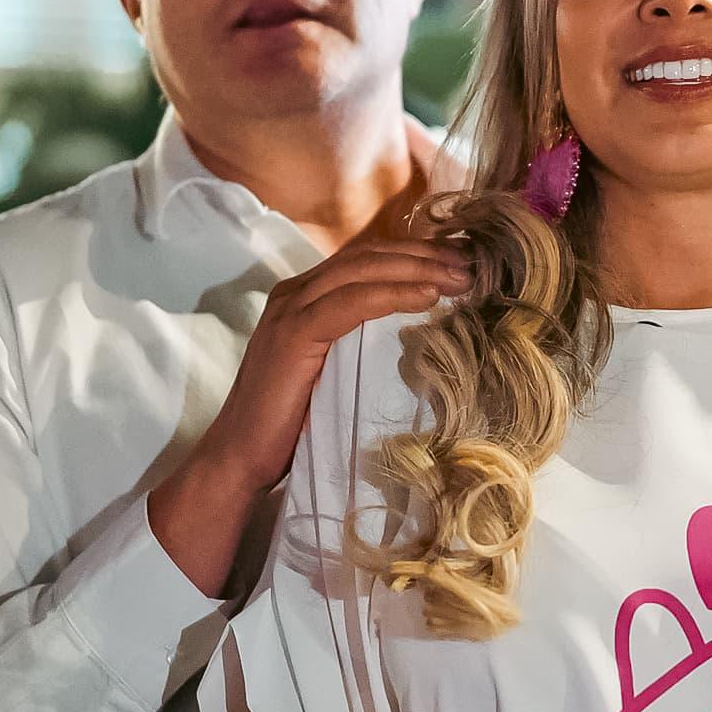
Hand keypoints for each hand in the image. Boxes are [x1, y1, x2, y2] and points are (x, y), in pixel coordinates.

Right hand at [147, 226, 469, 591]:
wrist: (240, 457)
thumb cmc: (293, 424)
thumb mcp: (335, 371)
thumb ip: (362, 344)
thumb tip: (422, 337)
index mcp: (305, 296)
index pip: (367, 259)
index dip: (415, 254)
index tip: (460, 263)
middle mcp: (295, 292)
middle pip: (369, 256)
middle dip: (424, 256)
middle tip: (471, 265)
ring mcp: (290, 309)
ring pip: (362, 271)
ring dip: (418, 269)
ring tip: (460, 277)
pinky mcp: (291, 334)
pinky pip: (350, 302)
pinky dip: (392, 294)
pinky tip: (426, 296)